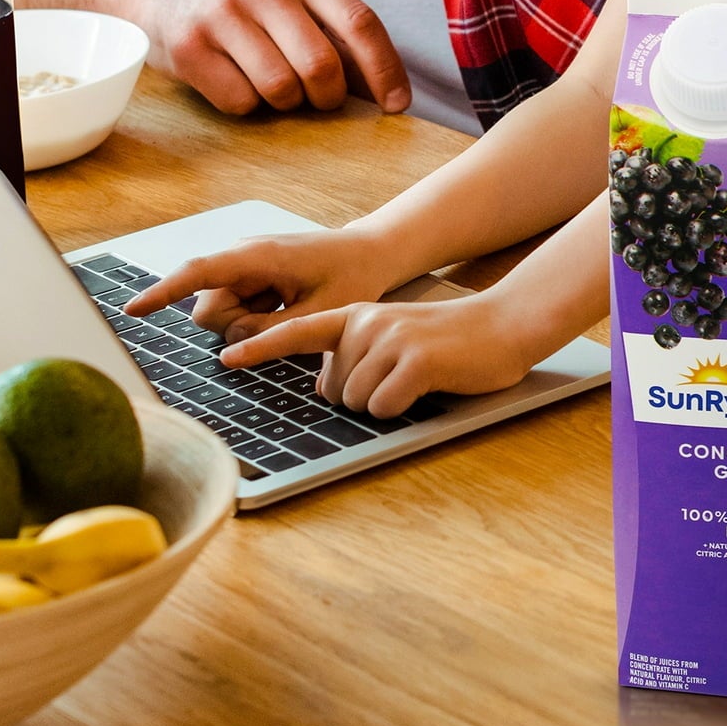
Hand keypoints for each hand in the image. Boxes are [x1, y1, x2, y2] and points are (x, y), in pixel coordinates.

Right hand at [121, 0, 411, 117]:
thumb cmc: (238, 1)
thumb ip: (332, 33)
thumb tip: (383, 89)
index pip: (360, 22)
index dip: (384, 70)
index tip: (395, 105)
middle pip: (321, 66)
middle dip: (325, 97)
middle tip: (315, 99)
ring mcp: (223, 15)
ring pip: (281, 89)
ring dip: (282, 102)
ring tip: (266, 83)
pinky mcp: (189, 46)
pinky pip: (239, 102)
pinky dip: (244, 105)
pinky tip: (231, 81)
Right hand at [123, 225, 405, 344]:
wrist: (370, 252)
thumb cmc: (350, 277)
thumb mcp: (318, 313)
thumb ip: (269, 332)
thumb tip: (227, 347)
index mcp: (257, 257)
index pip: (198, 273)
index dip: (164, 292)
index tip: (132, 310)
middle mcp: (242, 257)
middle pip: (208, 309)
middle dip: (234, 326)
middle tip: (282, 316)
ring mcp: (245, 266)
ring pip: (220, 314)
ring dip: (248, 322)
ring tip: (289, 305)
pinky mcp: (251, 276)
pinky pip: (236, 309)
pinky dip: (256, 316)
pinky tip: (286, 302)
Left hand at [219, 291, 539, 417]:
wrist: (501, 325)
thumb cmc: (447, 343)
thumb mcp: (393, 339)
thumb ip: (356, 354)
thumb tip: (328, 388)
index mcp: (356, 315)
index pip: (298, 332)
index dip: (260, 348)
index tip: (225, 358)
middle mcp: (366, 322)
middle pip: (334, 389)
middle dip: (361, 397)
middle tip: (401, 378)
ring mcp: (389, 339)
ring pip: (356, 402)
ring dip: (383, 403)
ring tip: (416, 379)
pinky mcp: (413, 361)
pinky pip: (383, 408)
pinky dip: (401, 409)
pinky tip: (424, 388)